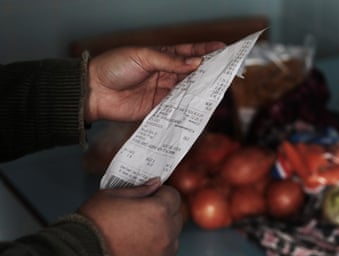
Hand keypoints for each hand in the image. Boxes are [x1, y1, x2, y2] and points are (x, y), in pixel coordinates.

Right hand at [78, 179, 182, 255]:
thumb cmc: (93, 226)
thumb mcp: (111, 196)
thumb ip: (139, 189)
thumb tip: (153, 184)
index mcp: (158, 210)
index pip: (173, 195)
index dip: (162, 192)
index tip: (152, 195)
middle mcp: (166, 232)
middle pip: (176, 215)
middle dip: (164, 211)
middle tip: (144, 212)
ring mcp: (163, 253)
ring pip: (172, 236)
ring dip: (162, 230)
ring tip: (139, 231)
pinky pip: (164, 254)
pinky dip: (156, 249)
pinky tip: (137, 246)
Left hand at [85, 42, 224, 122]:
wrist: (95, 91)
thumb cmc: (115, 67)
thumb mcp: (144, 57)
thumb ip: (171, 62)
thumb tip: (196, 63)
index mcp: (163, 56)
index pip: (190, 52)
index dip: (207, 50)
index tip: (224, 49)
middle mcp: (166, 73)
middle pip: (193, 73)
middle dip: (210, 72)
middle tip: (227, 72)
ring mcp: (164, 91)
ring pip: (189, 90)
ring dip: (202, 89)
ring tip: (218, 88)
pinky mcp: (159, 108)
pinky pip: (178, 106)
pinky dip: (189, 106)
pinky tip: (200, 105)